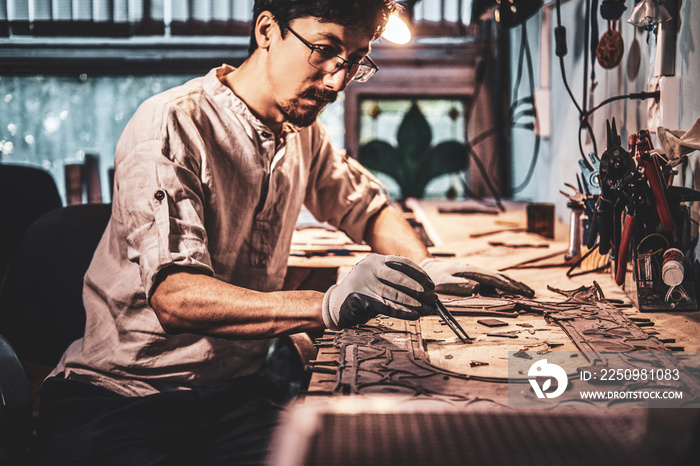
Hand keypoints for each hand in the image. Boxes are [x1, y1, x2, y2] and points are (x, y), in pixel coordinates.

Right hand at [322, 255, 436, 329]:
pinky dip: (403, 312)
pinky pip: (388, 307)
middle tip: (433, 298)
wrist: (336, 305)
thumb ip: (394, 280)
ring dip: (415, 303)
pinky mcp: (362, 300)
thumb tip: (424, 290)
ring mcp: (365, 284)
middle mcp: (369, 269)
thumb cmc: (363, 292)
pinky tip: (414, 315)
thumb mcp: (376, 279)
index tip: (431, 284)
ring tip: (427, 309)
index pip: (402, 263)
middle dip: (420, 290)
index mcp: (375, 260)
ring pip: (396, 294)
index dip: (419, 274)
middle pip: (400, 278)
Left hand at [420, 259, 534, 297]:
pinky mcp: (474, 274)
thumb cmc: (433, 277)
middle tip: (531, 294)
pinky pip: (493, 279)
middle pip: (500, 276)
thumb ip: (456, 285)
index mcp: (470, 272)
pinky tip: (510, 289)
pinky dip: (504, 283)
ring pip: (498, 276)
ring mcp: (476, 271)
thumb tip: (475, 287)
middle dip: (516, 285)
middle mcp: (476, 270)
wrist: (427, 267)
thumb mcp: (441, 281)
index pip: (493, 279)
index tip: (520, 292)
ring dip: (513, 283)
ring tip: (527, 291)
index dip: (507, 286)